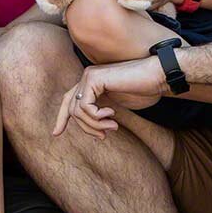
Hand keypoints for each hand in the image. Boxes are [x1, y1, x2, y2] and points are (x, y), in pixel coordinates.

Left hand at [52, 56, 167, 138]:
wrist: (155, 77)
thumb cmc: (141, 91)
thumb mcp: (116, 106)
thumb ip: (100, 113)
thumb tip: (90, 128)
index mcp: (91, 83)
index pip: (69, 101)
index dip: (62, 118)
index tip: (56, 134)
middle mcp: (86, 77)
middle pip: (72, 110)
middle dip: (86, 128)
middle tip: (103, 137)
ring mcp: (88, 76)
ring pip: (77, 111)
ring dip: (95, 125)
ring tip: (113, 127)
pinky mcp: (93, 78)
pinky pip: (85, 107)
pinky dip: (97, 117)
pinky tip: (111, 115)